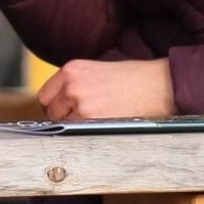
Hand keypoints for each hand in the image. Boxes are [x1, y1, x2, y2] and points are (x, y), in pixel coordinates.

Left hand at [37, 58, 176, 120]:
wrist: (158, 85)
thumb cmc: (134, 79)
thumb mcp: (97, 71)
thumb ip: (75, 84)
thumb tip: (61, 104)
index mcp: (71, 70)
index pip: (45, 96)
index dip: (56, 106)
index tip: (65, 111)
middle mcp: (71, 85)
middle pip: (52, 112)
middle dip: (65, 118)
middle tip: (85, 118)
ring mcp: (79, 103)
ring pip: (63, 125)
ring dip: (76, 127)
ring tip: (98, 120)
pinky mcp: (90, 119)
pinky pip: (76, 134)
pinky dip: (86, 134)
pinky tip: (102, 126)